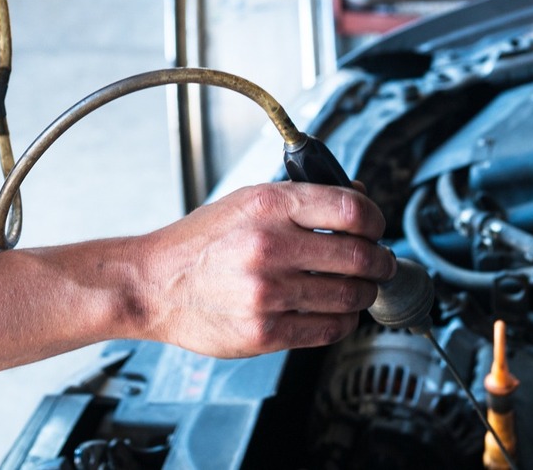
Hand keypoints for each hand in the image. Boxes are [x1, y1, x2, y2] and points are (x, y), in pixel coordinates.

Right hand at [132, 182, 395, 357]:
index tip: (377, 228)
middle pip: (360, 256)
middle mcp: (269, 247)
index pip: (352, 210)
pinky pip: (328, 329)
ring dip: (364, 293)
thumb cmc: (199, 243)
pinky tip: (336, 311)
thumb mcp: (247, 201)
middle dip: (380, 262)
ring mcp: (267, 293)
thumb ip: (303, 200)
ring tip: (358, 288)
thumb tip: (359, 201)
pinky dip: (343, 321)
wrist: (152, 285)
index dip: (377, 220)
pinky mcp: (264, 332)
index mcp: (268, 206)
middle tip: (380, 263)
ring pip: (350, 296)